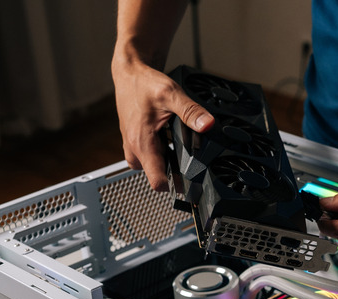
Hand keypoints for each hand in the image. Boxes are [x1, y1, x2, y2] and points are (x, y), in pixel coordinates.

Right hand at [111, 59, 214, 190]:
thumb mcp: (171, 94)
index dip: (176, 185)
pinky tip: (169, 137)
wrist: (129, 74)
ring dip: (167, 159)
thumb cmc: (144, 83)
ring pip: (153, 166)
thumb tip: (207, 124)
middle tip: (187, 152)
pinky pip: (149, 157)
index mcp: (141, 143)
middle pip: (158, 175)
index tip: (191, 182)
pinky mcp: (134, 143)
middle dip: (174, 169)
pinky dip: (161, 151)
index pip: (157, 182)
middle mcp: (134, 149)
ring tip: (176, 140)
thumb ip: (191, 111)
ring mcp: (132, 147)